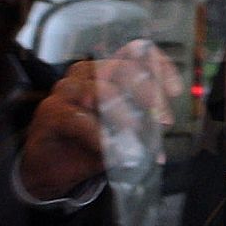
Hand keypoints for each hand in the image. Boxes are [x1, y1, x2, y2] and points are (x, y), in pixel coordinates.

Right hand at [18, 39, 180, 198]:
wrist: (50, 171)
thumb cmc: (87, 146)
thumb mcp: (120, 135)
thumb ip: (141, 126)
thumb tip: (163, 127)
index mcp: (105, 73)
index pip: (134, 55)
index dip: (158, 66)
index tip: (175, 91)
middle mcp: (85, 74)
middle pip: (121, 68)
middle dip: (147, 92)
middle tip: (162, 119)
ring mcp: (65, 91)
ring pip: (99, 88)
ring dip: (122, 112)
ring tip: (136, 131)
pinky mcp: (51, 112)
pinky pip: (78, 117)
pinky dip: (97, 134)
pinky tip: (109, 148)